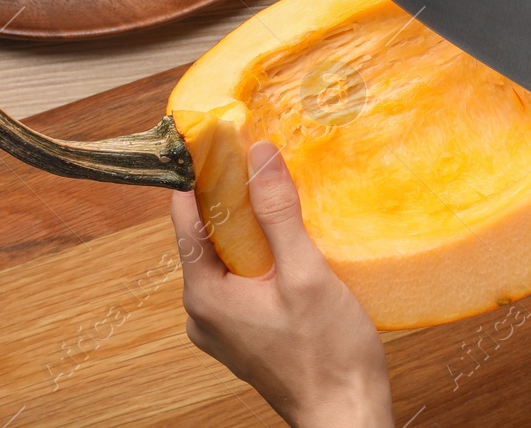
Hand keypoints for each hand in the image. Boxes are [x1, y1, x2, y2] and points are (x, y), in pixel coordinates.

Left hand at [171, 141, 393, 427]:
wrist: (345, 415)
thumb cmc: (327, 353)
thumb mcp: (305, 274)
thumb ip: (278, 213)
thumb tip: (258, 154)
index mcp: (205, 294)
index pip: (185, 215)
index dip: (197, 170)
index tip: (214, 132)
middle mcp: (202, 310)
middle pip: (207, 233)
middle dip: (231, 193)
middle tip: (258, 153)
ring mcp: (222, 325)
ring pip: (227, 255)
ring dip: (250, 224)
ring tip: (279, 191)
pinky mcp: (244, 332)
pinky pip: (242, 277)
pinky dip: (260, 252)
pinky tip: (290, 240)